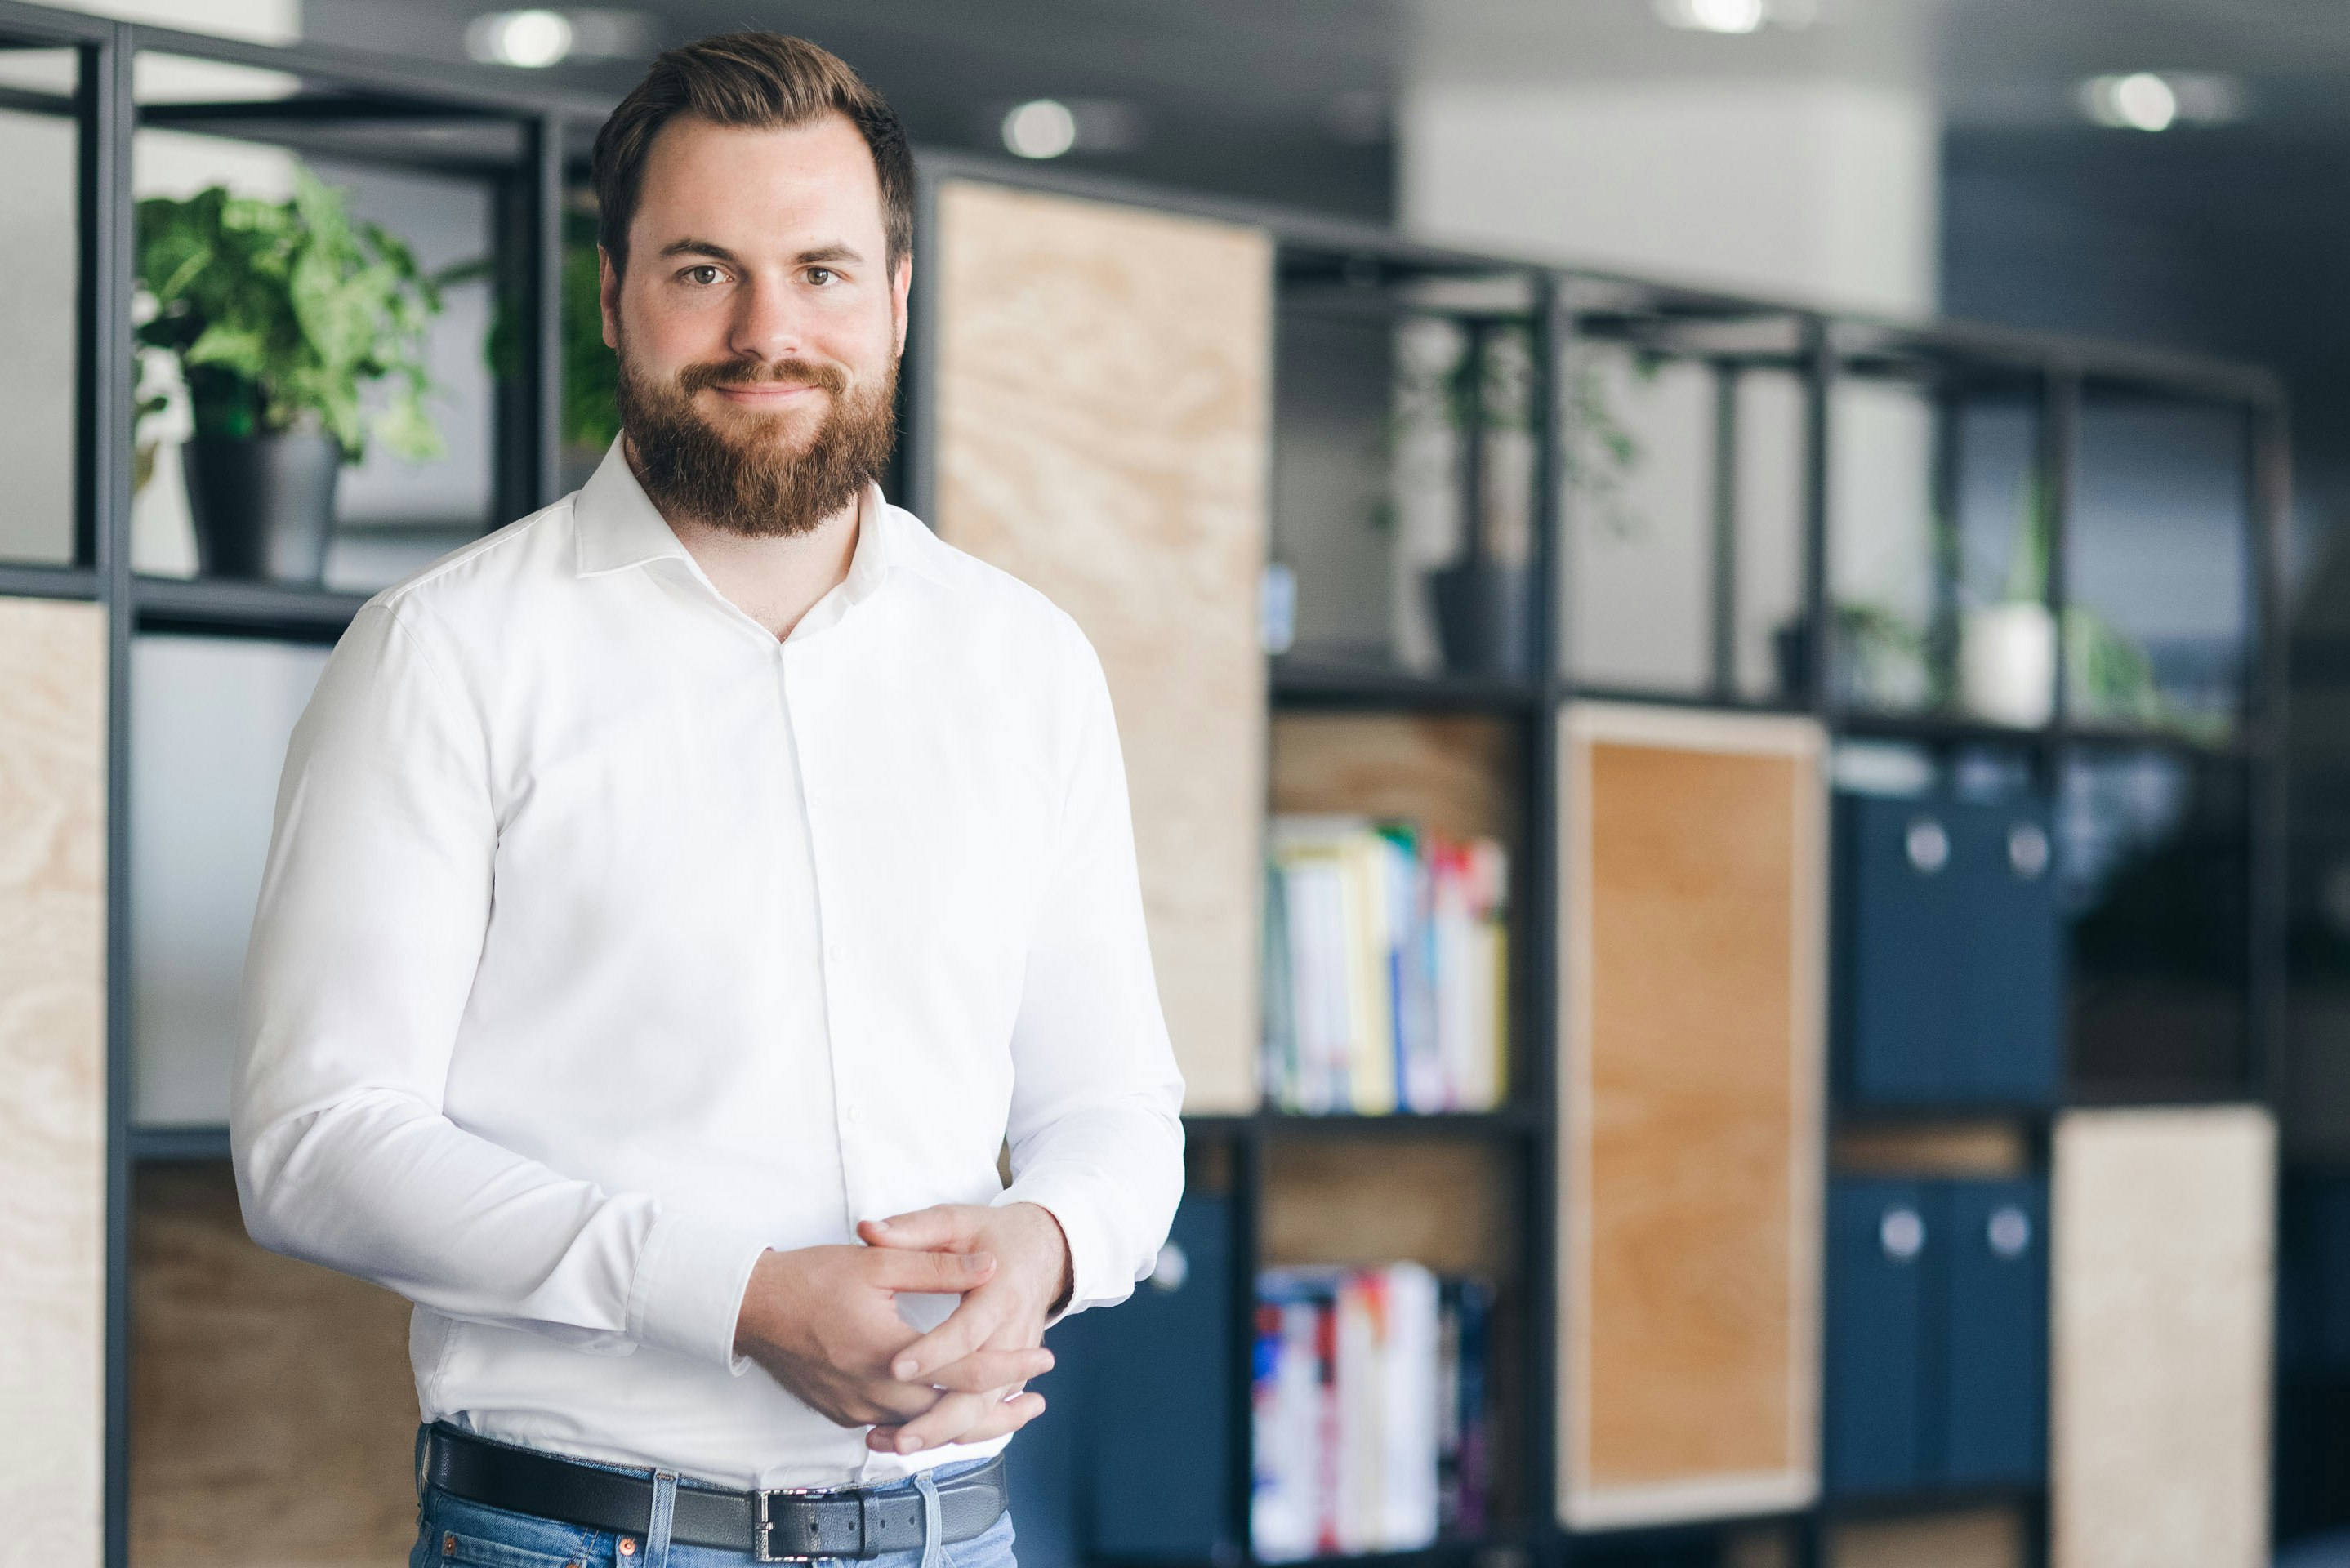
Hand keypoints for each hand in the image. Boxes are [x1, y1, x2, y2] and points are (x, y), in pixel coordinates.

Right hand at [731, 1244, 1053, 1428]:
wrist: (751, 1307)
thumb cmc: (812, 1278)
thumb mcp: (879, 1261)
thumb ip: (938, 1266)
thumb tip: (989, 1266)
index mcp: (887, 1352)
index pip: (964, 1370)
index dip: (1010, 1366)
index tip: (1044, 1360)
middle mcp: (872, 1392)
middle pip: (951, 1417)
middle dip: (999, 1412)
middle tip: (1036, 1404)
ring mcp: (855, 1409)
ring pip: (924, 1430)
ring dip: (966, 1424)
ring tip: (1005, 1415)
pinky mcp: (842, 1413)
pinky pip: (895, 1428)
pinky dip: (928, 1424)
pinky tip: (948, 1413)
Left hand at [854, 1202, 1072, 1454]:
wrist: (1044, 1250)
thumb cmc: (992, 1234)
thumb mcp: (955, 1221)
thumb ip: (911, 1230)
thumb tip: (868, 1231)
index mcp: (1000, 1292)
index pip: (967, 1330)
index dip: (933, 1350)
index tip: (895, 1366)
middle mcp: (1013, 1332)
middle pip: (980, 1389)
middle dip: (939, 1418)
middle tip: (897, 1438)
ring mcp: (1015, 1359)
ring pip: (983, 1410)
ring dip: (943, 1434)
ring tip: (894, 1447)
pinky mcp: (1011, 1374)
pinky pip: (984, 1411)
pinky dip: (954, 1431)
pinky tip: (914, 1441)